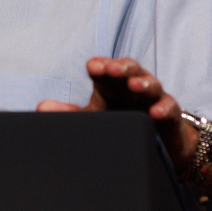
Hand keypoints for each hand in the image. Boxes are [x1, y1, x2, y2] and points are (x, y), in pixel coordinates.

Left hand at [37, 57, 196, 172]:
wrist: (156, 144)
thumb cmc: (121, 123)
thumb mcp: (94, 118)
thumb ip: (70, 113)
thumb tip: (41, 107)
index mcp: (112, 85)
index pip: (105, 69)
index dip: (100, 66)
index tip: (92, 68)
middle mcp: (133, 87)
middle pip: (129, 69)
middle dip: (120, 67)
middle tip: (111, 69)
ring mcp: (152, 99)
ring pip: (151, 84)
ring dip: (143, 82)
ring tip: (134, 84)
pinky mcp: (170, 115)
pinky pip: (169, 108)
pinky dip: (163, 108)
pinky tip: (155, 112)